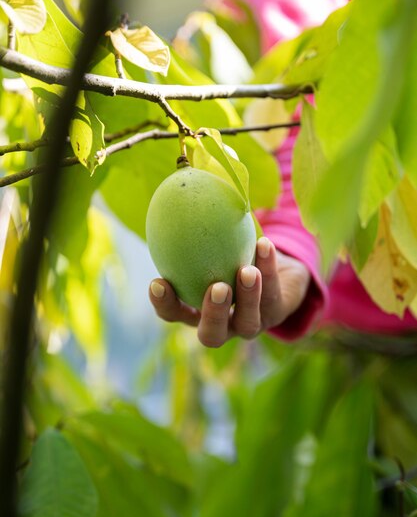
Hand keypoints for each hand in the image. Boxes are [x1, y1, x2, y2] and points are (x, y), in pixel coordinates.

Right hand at [149, 237, 310, 347]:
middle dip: (213, 314)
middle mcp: (223, 324)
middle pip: (211, 335)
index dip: (164, 304)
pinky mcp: (276, 314)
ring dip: (248, 297)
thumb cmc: (230, 252)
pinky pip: (273, 294)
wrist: (274, 270)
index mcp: (197, 311)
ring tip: (247, 271)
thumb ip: (193, 226)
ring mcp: (250, 324)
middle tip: (217, 287)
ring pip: (248, 323)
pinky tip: (264, 245)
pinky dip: (268, 269)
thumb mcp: (211, 243)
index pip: (173, 314)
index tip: (159, 282)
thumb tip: (177, 181)